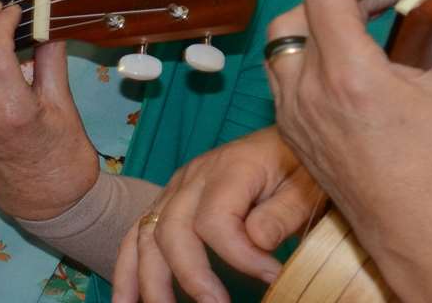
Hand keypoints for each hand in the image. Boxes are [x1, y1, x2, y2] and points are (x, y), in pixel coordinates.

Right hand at [113, 126, 324, 302]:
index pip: (216, 219)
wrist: (282, 144)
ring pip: (146, 234)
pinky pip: (136, 235)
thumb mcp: (306, 184)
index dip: (240, 256)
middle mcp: (194, 177)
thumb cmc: (297, 166)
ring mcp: (175, 189)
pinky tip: (125, 301)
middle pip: (172, 228)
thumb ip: (282, 214)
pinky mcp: (168, 202)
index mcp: (230, 168)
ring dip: (147, 280)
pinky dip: (127, 269)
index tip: (272, 277)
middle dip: (189, 276)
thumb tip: (257, 240)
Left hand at [266, 0, 431, 267]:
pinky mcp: (291, 131)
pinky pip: (282, 76)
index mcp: (348, 75)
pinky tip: (346, 65)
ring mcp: (293, 112)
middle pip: (301, 11)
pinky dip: (308, 57)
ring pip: (282, 42)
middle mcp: (309, 90)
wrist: (417, 227)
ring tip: (361, 27)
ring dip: (317, 24)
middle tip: (385, 2)